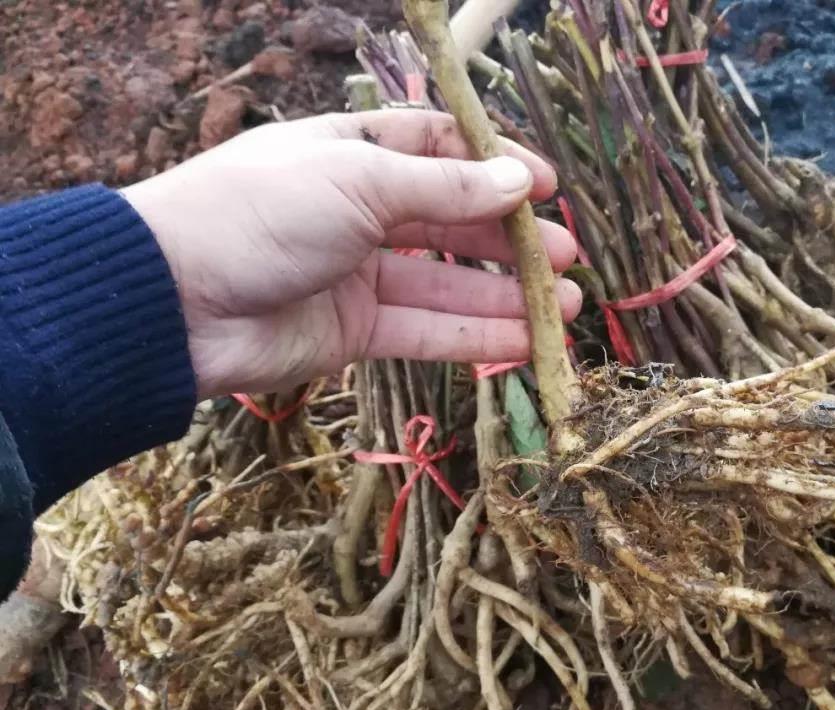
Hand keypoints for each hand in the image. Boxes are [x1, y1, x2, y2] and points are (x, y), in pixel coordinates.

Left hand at [122, 109, 580, 399]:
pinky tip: (526, 342)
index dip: (494, 166)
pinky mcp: (353, 333)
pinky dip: (474, 338)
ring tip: (567, 307)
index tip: (545, 188)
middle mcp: (359, 211)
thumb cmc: (258, 212)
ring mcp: (357, 275)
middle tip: (566, 257)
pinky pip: (425, 333)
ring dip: (507, 296)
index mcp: (352, 154)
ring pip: (447, 286)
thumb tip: (518, 185)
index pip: (439, 149)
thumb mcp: (358, 182)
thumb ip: (444, 189)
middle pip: (451, 222)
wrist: (174, 301)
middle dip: (510, 240)